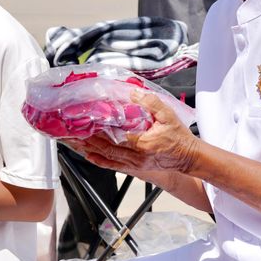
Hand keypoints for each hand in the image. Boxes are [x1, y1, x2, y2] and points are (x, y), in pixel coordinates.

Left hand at [64, 92, 199, 175]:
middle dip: (87, 140)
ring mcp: (134, 164)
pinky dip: (99, 161)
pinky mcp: (135, 168)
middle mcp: (136, 156)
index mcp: (143, 143)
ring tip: (74, 142)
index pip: (115, 136)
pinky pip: (113, 165)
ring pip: (106, 157)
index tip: (85, 122)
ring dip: (89, 149)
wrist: (188, 158)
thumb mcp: (168, 115)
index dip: (98, 130)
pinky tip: (88, 155)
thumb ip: (150, 102)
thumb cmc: (179, 137)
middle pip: (106, 148)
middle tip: (71, 132)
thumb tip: (133, 92)